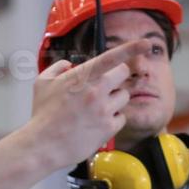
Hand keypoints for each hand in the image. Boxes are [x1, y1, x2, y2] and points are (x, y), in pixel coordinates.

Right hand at [28, 41, 151, 168]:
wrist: (43, 145)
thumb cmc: (42, 114)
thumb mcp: (42, 83)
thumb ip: (57, 68)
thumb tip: (69, 64)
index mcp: (81, 76)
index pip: (111, 57)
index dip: (131, 47)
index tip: (146, 43)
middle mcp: (96, 90)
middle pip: (123, 73)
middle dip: (116, 77)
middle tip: (104, 86)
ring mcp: (104, 109)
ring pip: (124, 96)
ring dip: (114, 100)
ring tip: (95, 109)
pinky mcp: (109, 128)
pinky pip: (121, 117)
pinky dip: (112, 120)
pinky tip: (96, 124)